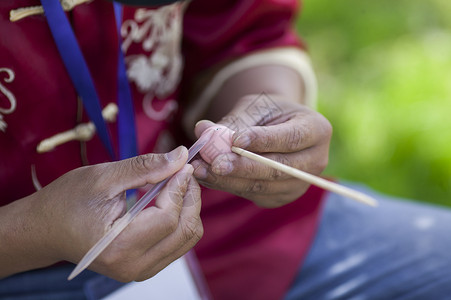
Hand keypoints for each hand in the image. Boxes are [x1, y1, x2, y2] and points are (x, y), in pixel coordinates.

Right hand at [4, 146, 202, 281]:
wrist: (44, 230)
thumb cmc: (66, 201)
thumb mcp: (103, 177)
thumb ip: (145, 168)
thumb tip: (181, 156)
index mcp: (119, 246)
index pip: (168, 218)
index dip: (181, 188)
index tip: (184, 164)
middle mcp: (133, 266)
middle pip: (185, 231)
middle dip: (191, 197)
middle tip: (184, 172)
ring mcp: (140, 270)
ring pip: (187, 239)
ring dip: (189, 209)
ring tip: (177, 184)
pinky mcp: (143, 267)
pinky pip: (177, 244)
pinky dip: (181, 220)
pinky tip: (170, 201)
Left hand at [192, 94, 331, 207]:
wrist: (278, 128)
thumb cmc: (269, 112)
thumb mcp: (256, 107)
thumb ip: (233, 120)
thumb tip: (202, 129)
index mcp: (317, 130)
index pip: (291, 138)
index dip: (263, 140)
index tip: (236, 140)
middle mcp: (316, 161)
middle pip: (278, 168)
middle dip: (243, 167)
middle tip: (214, 163)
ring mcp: (300, 184)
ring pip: (263, 186)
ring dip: (229, 180)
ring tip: (201, 169)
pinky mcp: (282, 197)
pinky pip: (254, 195)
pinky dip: (229, 186)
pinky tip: (208, 177)